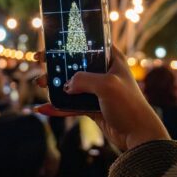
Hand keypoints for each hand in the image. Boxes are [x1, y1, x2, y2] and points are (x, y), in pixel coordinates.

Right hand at [34, 46, 169, 150]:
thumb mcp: (106, 86)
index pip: (90, 44)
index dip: (72, 41)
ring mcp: (98, 90)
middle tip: (39, 60)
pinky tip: (43, 109)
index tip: (53, 41)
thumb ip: (84, 79)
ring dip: (54, 84)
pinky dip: (57, 107)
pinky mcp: (93, 107)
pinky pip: (71, 104)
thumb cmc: (129, 106)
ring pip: (71, 84)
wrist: (138, 136)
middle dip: (57, 63)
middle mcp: (105, 72)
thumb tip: (66, 86)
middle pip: (76, 64)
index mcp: (112, 60)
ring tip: (38, 83)